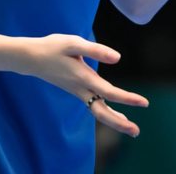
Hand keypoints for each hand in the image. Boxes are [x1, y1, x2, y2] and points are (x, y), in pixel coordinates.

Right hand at [23, 34, 147, 137]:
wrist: (31, 57)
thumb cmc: (53, 47)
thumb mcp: (74, 43)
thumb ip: (96, 50)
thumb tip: (117, 58)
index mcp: (83, 78)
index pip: (108, 92)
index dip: (127, 98)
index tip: (144, 103)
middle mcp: (81, 89)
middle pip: (101, 112)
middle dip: (119, 123)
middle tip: (137, 132)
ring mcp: (77, 92)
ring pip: (97, 111)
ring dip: (114, 120)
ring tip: (131, 128)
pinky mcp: (75, 90)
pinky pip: (93, 106)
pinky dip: (105, 112)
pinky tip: (114, 112)